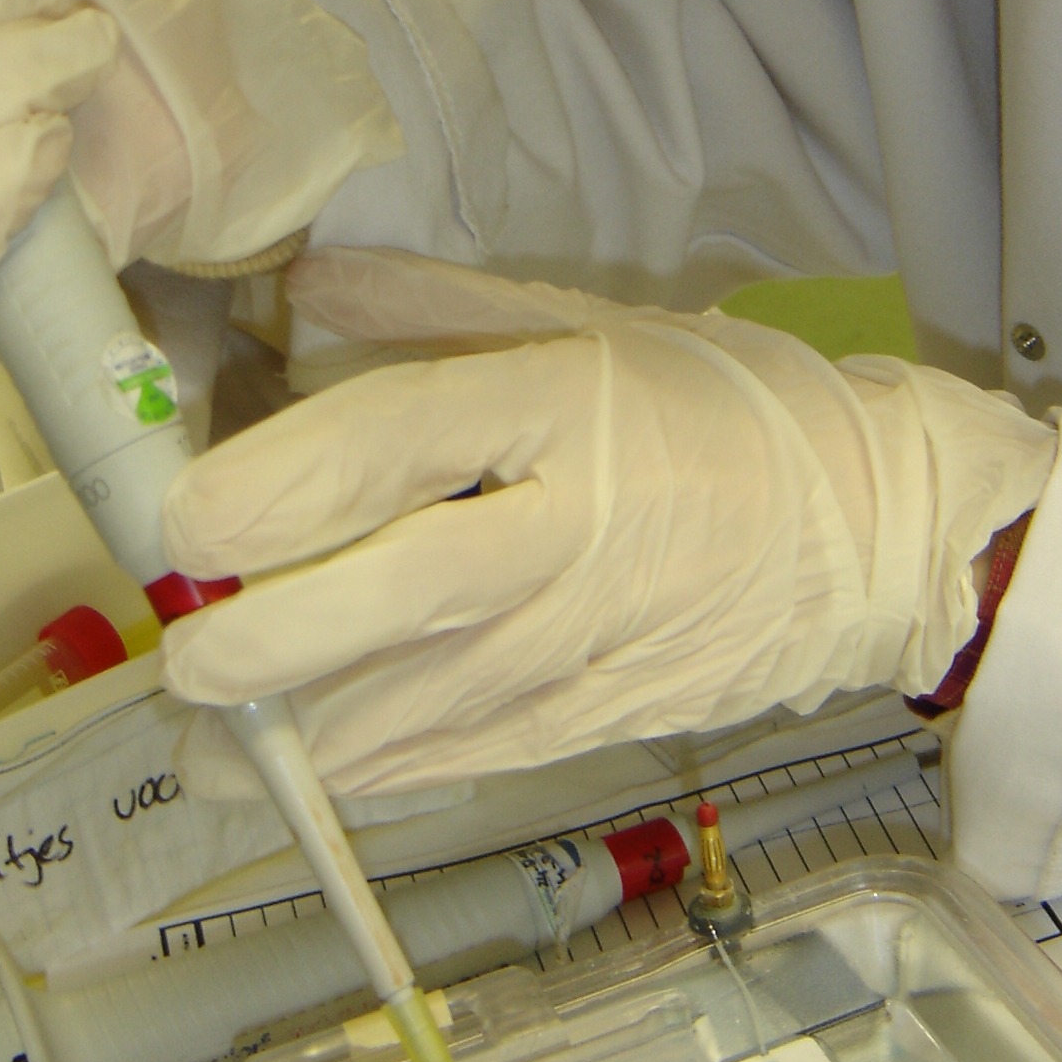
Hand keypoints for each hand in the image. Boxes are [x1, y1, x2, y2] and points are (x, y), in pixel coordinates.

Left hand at [160, 249, 1054, 795]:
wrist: (876, 532)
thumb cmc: (731, 412)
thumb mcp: (597, 328)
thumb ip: (440, 312)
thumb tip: (307, 284)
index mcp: (567, 408)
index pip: (403, 441)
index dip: (282, 481)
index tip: (185, 518)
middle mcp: (570, 529)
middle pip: (398, 592)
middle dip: (270, 637)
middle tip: (185, 655)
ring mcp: (587, 639)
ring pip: (418, 704)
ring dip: (297, 735)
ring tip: (204, 745)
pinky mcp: (599, 720)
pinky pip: (466, 759)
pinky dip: (375, 774)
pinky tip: (303, 777)